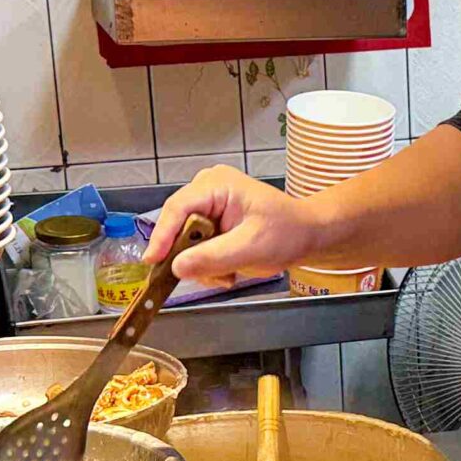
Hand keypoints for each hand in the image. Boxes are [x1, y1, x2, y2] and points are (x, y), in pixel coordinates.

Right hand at [148, 166, 319, 286]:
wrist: (307, 236)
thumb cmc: (287, 232)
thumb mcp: (251, 247)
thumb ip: (213, 257)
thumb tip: (176, 267)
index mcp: (216, 184)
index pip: (177, 208)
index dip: (162, 236)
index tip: (153, 262)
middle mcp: (206, 191)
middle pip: (177, 228)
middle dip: (192, 257)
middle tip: (212, 276)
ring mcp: (207, 209)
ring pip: (184, 244)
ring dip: (203, 266)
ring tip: (228, 275)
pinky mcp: (210, 226)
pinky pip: (195, 250)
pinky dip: (208, 266)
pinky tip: (228, 271)